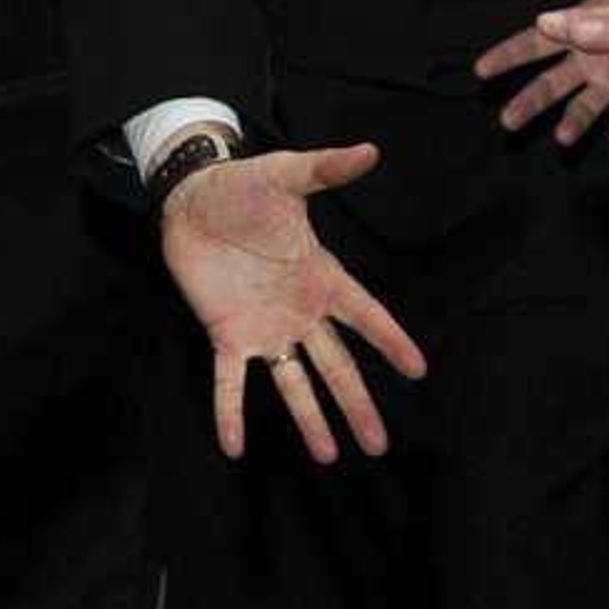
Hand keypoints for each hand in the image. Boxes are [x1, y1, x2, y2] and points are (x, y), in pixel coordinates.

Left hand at [158, 141, 430, 463]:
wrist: (191, 198)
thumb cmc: (243, 186)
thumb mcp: (287, 174)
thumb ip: (327, 169)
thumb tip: (370, 150)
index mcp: (322, 277)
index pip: (366, 316)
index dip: (391, 341)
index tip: (418, 371)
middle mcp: (299, 312)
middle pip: (337, 366)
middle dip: (357, 405)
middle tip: (379, 445)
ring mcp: (264, 328)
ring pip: (293, 383)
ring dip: (309, 420)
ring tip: (328, 457)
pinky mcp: (225, 335)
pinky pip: (230, 382)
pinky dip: (230, 413)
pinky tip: (234, 447)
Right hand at [476, 0, 608, 148]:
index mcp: (577, 32)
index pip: (535, 44)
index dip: (508, 56)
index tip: (482, 68)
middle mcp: (587, 63)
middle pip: (550, 85)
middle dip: (529, 102)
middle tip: (508, 120)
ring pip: (582, 107)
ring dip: (572, 122)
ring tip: (563, 137)